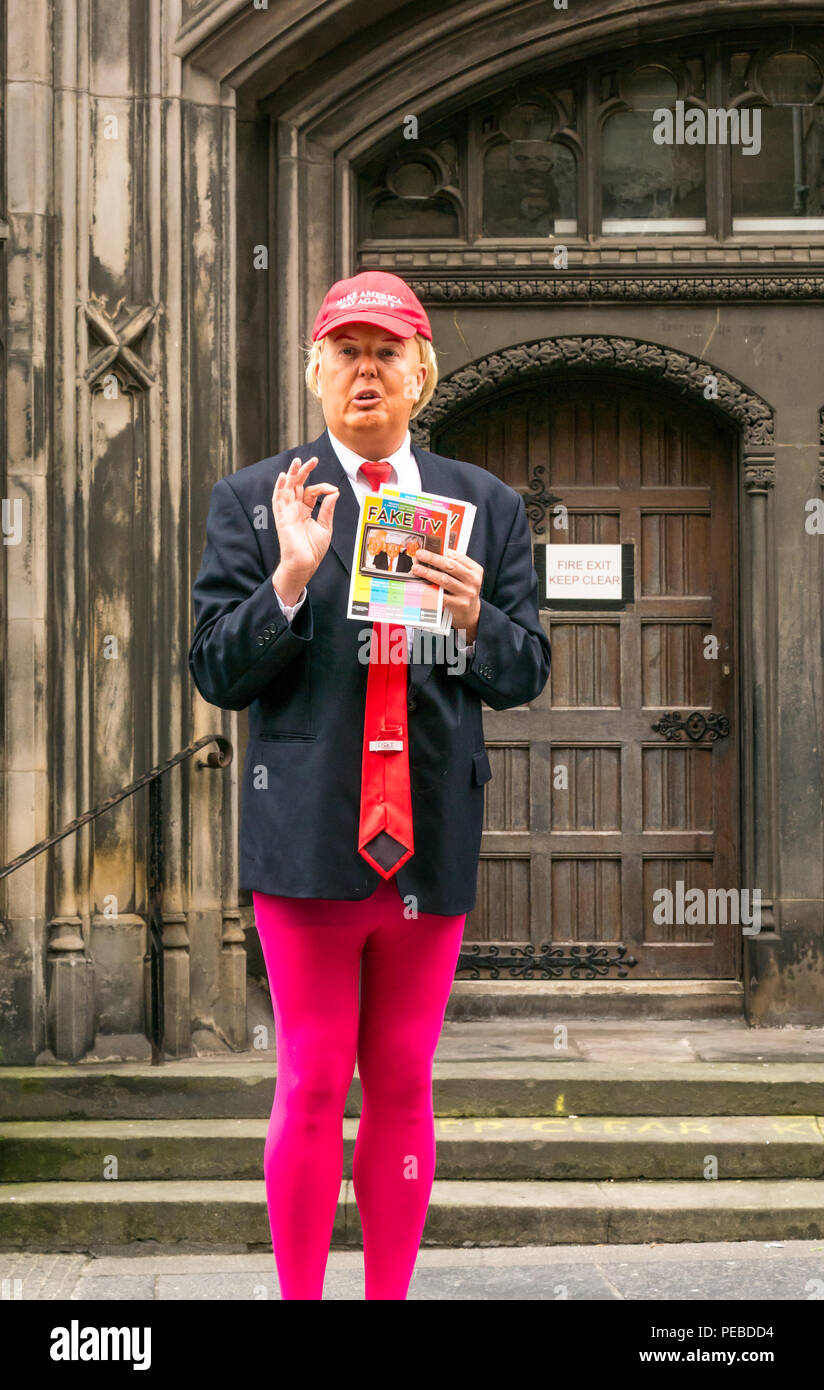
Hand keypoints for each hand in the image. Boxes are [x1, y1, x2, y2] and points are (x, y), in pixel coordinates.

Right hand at [271, 457, 338, 595]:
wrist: (305, 565)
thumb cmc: (314, 550)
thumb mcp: (325, 526)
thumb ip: (328, 508)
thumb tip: (334, 491)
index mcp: (305, 510)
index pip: (312, 491)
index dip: (323, 487)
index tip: (333, 490)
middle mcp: (295, 509)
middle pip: (297, 485)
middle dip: (303, 471)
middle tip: (312, 460)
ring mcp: (287, 513)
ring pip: (287, 489)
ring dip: (291, 475)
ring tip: (296, 461)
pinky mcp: (282, 519)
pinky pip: (278, 501)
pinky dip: (279, 488)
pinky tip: (283, 477)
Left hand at [410, 547, 482, 642]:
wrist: (471, 613)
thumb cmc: (464, 591)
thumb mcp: (465, 576)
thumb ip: (454, 565)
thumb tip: (432, 553)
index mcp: (475, 570)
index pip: (457, 557)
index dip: (441, 551)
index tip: (427, 548)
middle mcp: (473, 581)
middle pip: (450, 566)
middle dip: (433, 559)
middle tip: (419, 555)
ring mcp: (467, 593)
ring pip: (444, 580)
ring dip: (428, 573)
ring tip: (416, 569)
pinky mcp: (459, 605)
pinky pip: (441, 595)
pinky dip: (430, 589)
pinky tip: (421, 585)